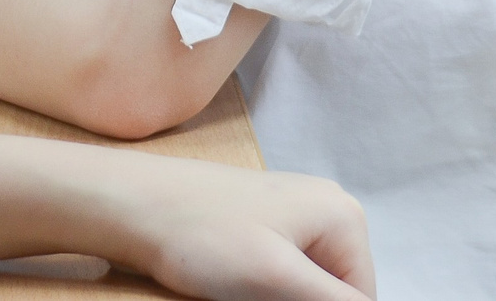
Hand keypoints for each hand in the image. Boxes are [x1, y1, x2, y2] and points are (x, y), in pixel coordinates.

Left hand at [103, 160, 373, 300]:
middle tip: (247, 295)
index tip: (268, 299)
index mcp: (344, 217)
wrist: (134, 205)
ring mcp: (295, 213)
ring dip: (278, 299)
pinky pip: (283, 272)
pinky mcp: (265, 224)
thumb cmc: (203, 237)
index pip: (362, 299)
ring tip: (236, 290)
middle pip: (334, 291)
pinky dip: (263, 289)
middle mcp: (327, 209)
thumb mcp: (279, 280)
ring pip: (305, 286)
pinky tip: (229, 285)